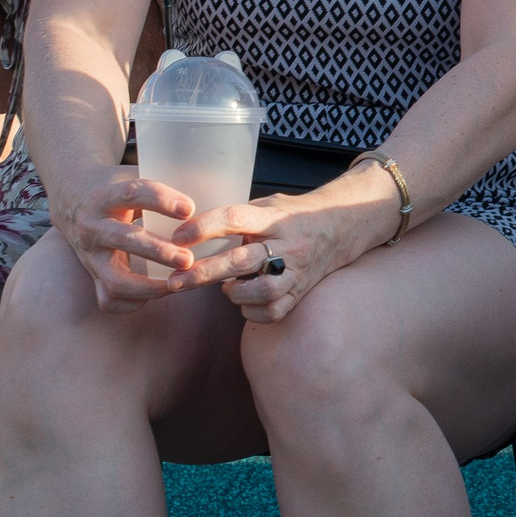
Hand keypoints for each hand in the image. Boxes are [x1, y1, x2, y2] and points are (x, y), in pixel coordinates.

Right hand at [56, 166, 202, 308]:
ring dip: (149, 287)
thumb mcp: (131, 176)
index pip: (132, 194)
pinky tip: (158, 292)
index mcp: (105, 195)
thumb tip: (212, 190)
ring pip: (115, 280)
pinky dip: (134, 302)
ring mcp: (90, 255)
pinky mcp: (93, 275)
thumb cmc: (115, 187)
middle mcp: (92, 226)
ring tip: (177, 283)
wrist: (72, 198)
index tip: (189, 208)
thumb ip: (163, 183)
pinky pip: (109, 299)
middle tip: (188, 259)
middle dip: (158, 251)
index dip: (161, 200)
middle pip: (123, 239)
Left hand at [174, 173, 400, 324]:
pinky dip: (252, 312)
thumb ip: (237, 218)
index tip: (178, 237)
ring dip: (235, 293)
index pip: (236, 217)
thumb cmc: (292, 215)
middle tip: (176, 282)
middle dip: (204, 273)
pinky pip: (274, 311)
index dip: (204, 227)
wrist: (340, 228)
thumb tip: (191, 233)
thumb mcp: (267, 205)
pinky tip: (244, 302)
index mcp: (275, 217)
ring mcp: (297, 270)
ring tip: (225, 289)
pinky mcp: (301, 291)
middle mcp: (288, 243)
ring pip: (263, 290)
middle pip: (242, 260)